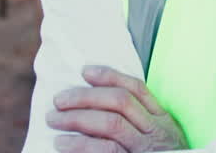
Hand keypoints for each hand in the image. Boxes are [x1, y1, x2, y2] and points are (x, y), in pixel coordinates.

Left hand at [47, 65, 188, 152]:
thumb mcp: (161, 138)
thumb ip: (141, 120)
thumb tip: (99, 103)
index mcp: (161, 120)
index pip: (136, 89)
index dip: (109, 76)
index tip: (84, 71)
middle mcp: (155, 132)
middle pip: (120, 102)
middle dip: (86, 97)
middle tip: (58, 101)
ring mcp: (144, 149)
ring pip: (112, 124)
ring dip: (78, 119)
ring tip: (54, 120)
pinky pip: (107, 152)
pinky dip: (82, 146)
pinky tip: (63, 144)